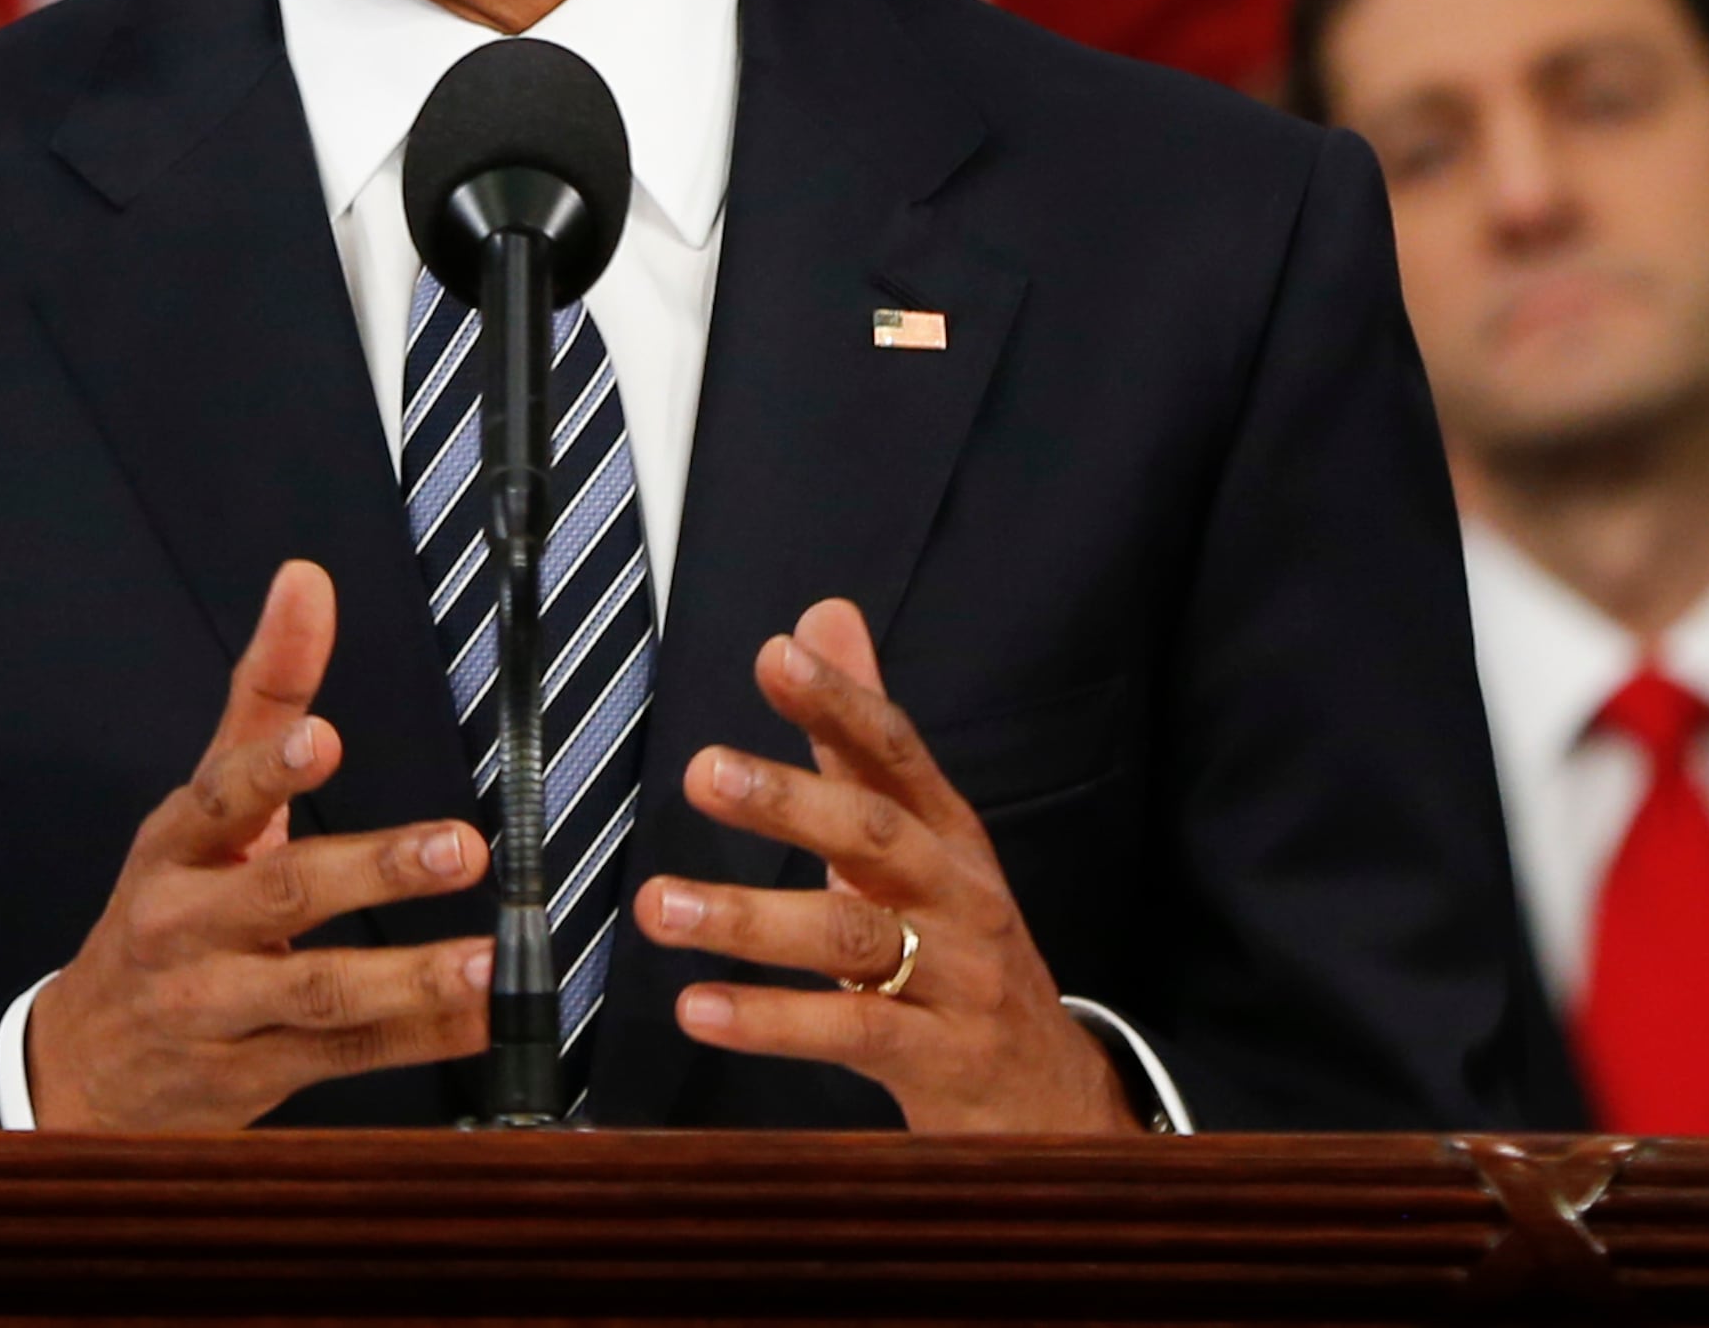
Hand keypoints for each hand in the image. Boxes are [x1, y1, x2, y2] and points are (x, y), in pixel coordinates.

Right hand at [24, 560, 493, 1128]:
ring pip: (316, 991)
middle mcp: (187, 926)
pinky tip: (477, 1014)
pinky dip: (418, 1037)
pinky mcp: (253, 1073)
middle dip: (374, 871)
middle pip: (281, 894)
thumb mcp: (203, 805)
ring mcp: (216, 1008)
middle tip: (459, 847)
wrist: (85, 1063)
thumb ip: (265, 695)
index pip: (218, 800)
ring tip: (483, 958)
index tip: (322, 741)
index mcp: (175, 848)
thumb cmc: (166, 909)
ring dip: (407, 976)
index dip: (268, 772)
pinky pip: (344, 1056)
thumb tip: (306, 580)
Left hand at [634, 598, 1137, 1133]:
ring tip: (660, 905)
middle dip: (790, 801)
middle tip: (703, 772)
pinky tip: (698, 1008)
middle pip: (876, 835)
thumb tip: (823, 616)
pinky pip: (851, 1034)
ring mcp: (954, 979)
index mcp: (947, 833)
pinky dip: (771, 1021)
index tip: (775, 656)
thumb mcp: (919, 837)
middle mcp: (956, 894)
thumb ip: (860, 734)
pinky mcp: (937, 1059)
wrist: (1048, 1091)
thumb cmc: (959, 948)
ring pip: (850, 940)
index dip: (840, 701)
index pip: (896, 751)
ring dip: (751, 920)